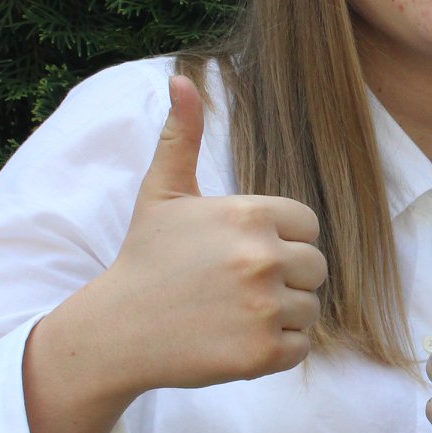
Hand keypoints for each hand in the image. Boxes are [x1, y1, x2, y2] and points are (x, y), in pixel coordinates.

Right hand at [97, 74, 324, 395]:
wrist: (115, 331)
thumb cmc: (145, 258)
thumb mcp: (162, 192)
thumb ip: (183, 135)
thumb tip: (182, 78)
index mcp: (249, 215)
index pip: (307, 225)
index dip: (280, 240)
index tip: (239, 253)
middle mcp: (262, 258)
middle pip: (316, 267)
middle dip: (284, 277)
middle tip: (234, 287)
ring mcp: (264, 308)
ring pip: (309, 308)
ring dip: (280, 313)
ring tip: (232, 312)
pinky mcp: (263, 354)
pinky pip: (300, 346)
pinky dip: (275, 349)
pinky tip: (235, 338)